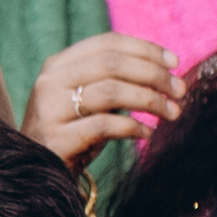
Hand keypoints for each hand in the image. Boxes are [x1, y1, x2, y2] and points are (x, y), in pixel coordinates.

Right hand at [26, 33, 183, 167]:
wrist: (36, 174)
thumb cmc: (72, 134)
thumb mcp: (88, 99)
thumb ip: (113, 79)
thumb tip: (166, 69)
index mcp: (58, 65)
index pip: (108, 43)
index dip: (146, 49)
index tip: (175, 62)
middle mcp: (49, 83)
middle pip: (113, 64)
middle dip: (154, 75)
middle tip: (180, 91)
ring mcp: (49, 110)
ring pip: (112, 92)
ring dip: (151, 100)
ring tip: (172, 113)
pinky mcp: (55, 140)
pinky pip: (105, 126)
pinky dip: (133, 127)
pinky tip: (147, 133)